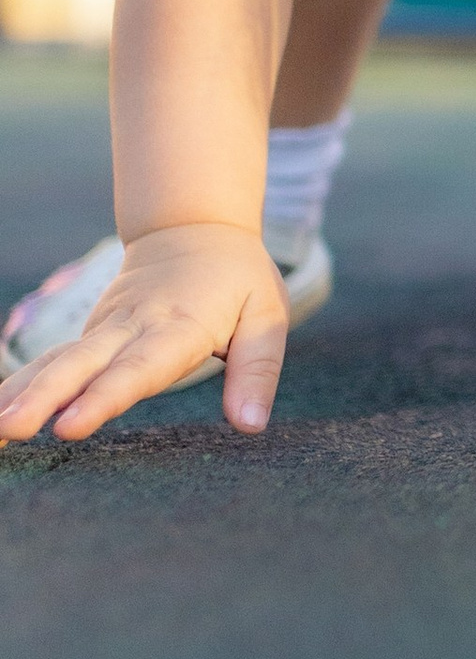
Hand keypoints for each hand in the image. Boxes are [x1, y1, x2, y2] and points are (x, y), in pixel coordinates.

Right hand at [0, 222, 287, 442]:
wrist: (195, 230)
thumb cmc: (239, 279)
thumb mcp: (268, 316)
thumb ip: (257, 371)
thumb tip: (251, 426)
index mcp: (180, 325)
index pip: (140, 367)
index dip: (105, 397)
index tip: (71, 426)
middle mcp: (134, 327)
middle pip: (85, 365)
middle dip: (45, 398)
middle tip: (12, 428)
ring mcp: (106, 330)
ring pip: (59, 361)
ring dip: (23, 393)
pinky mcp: (90, 336)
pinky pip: (51, 362)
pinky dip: (18, 385)